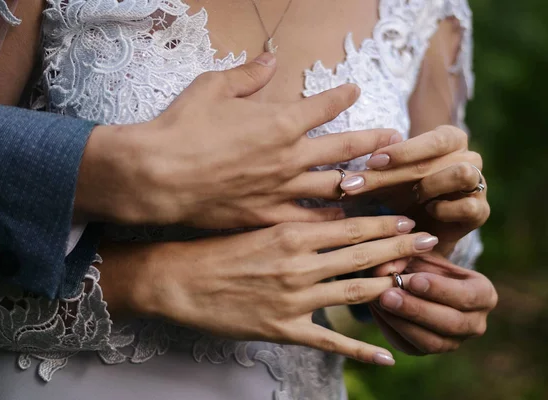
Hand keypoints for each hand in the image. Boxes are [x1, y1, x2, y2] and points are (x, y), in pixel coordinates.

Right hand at [76, 52, 397, 227]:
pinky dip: (329, 221)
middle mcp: (290, 156)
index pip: (324, 104)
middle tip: (394, 141)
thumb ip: (247, 74)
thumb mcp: (211, 88)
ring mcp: (281, 189)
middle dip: (372, 142)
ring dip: (362, 183)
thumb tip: (269, 59)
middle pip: (344, 149)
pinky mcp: (266, 216)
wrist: (157, 175)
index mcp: (280, 121)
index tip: (356, 90)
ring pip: (335, 187)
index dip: (343, 95)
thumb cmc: (182, 128)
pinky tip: (345, 224)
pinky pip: (308, 221)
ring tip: (382, 183)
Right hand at [98, 216, 438, 364]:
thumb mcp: (254, 222)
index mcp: (291, 233)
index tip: (410, 219)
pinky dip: (360, 349)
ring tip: (417, 281)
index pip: (351, 226)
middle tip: (430, 242)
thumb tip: (329, 218)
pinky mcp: (283, 328)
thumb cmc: (210, 244)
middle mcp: (299, 264)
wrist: (176, 278)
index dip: (385, 223)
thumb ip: (294, 221)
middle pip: (362, 254)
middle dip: (400, 247)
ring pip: (355, 291)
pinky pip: (330, 341)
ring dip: (389, 285)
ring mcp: (294, 299)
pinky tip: (386, 354)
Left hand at [339, 125, 489, 253]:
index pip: (431, 138)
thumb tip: (346, 184)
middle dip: (395, 174)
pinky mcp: (480, 212)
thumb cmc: (400, 196)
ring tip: (405, 200)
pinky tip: (425, 214)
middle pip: (436, 158)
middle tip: (361, 188)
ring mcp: (478, 183)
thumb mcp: (382, 184)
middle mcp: (468, 156)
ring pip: (461, 173)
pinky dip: (444, 210)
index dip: (402, 150)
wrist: (424, 231)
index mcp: (447, 140)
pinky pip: (469, 206)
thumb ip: (370, 181)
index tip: (371, 162)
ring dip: (428, 186)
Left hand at [369, 253, 497, 354]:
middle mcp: (475, 323)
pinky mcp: (426, 350)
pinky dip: (392, 329)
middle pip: (450, 323)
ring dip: (402, 322)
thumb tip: (384, 268)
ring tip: (379, 301)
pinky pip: (410, 346)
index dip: (439, 289)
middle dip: (417, 309)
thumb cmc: (423, 261)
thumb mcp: (418, 252)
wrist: (418, 278)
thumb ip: (405, 254)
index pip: (466, 296)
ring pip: (430, 341)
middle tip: (388, 295)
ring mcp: (452, 342)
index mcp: (483, 294)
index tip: (413, 280)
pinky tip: (377, 309)